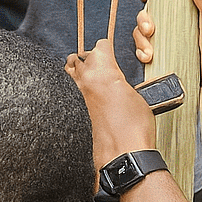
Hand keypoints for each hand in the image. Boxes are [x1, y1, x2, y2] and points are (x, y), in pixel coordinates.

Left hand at [66, 39, 156, 165]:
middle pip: (80, 57)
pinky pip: (67, 90)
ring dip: (78, 71)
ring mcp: (74, 95)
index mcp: (103, 71)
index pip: (100, 46)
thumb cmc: (133, 128)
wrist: (122, 155)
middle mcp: (84, 80)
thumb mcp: (134, 95)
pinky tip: (83, 96)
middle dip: (90, 59)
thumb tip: (111, 80)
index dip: (107, 49)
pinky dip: (73, 89)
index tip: (110, 52)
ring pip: (69, 72)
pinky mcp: (70, 111)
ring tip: (90, 78)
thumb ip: (118, 81)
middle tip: (101, 66)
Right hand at [133, 0, 201, 93]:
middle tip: (149, 30)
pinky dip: (141, 54)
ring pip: (141, 34)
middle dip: (142, 21)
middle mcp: (170, 24)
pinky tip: (147, 59)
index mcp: (181, 12)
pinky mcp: (162, 56)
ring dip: (140, 41)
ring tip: (149, 53)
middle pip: (145, 15)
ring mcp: (164, 40)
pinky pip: (144, 52)